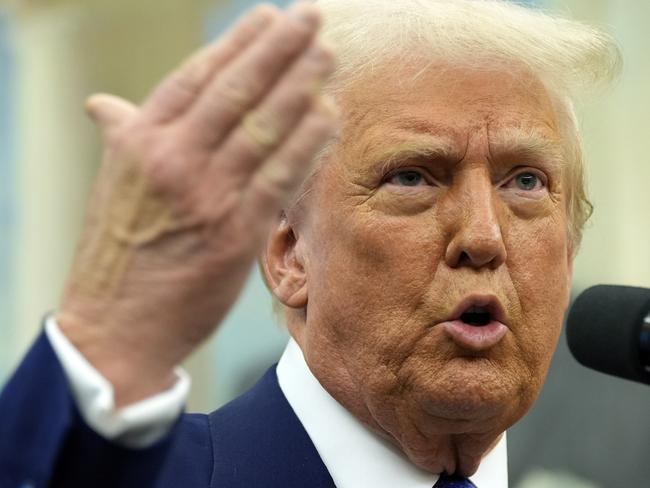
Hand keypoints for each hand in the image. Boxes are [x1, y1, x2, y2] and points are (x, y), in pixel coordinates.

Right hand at [57, 2, 337, 406]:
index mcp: (138, 142)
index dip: (239, 43)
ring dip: (302, 86)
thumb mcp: (111, 186)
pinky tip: (329, 117)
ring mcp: (206, 195)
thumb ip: (121, 137)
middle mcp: (172, 159)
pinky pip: (281, 177)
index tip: (270, 17)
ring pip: (264, 127)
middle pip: (237, 90)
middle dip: (280, 49)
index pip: (195, 76)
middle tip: (312, 18)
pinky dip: (309, 143)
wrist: (117, 325)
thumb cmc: (118, 253)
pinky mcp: (236, 233)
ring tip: (327, 56)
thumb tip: (103, 104)